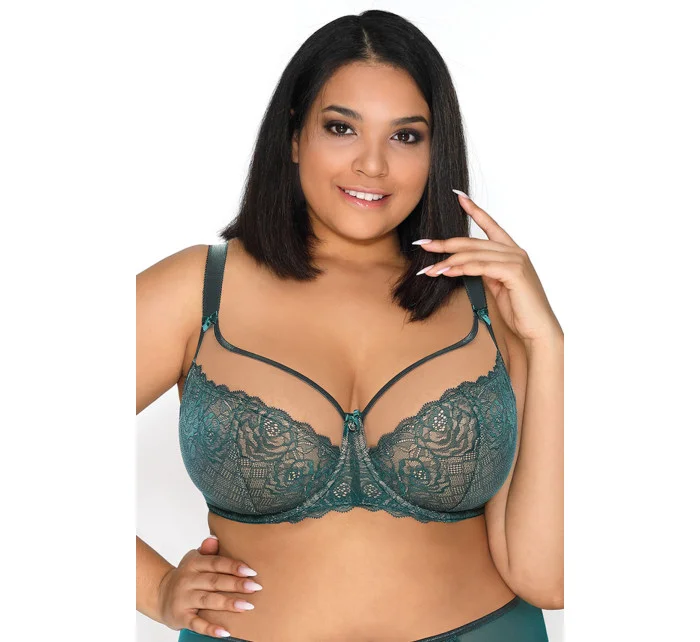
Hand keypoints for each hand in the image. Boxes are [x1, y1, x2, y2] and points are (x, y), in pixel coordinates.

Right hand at [157, 535, 261, 637]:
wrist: (160, 593)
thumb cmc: (187, 575)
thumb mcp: (194, 559)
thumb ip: (207, 551)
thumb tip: (215, 539)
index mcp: (193, 564)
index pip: (215, 563)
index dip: (233, 566)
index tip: (251, 571)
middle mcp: (187, 580)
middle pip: (214, 581)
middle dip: (236, 584)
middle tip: (255, 587)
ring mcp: (183, 599)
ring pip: (208, 601)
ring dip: (228, 603)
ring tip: (247, 606)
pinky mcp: (181, 617)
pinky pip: (196, 624)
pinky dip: (210, 628)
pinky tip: (225, 631)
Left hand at [414, 190, 561, 345]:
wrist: (535, 330)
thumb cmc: (518, 310)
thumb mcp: (496, 286)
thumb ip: (485, 271)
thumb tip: (465, 265)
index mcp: (512, 252)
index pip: (491, 226)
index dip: (475, 210)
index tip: (459, 197)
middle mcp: (515, 252)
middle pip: (474, 242)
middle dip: (446, 243)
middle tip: (424, 244)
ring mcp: (516, 260)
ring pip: (474, 254)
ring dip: (449, 261)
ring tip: (429, 268)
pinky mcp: (514, 272)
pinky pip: (481, 266)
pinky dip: (461, 268)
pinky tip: (446, 271)